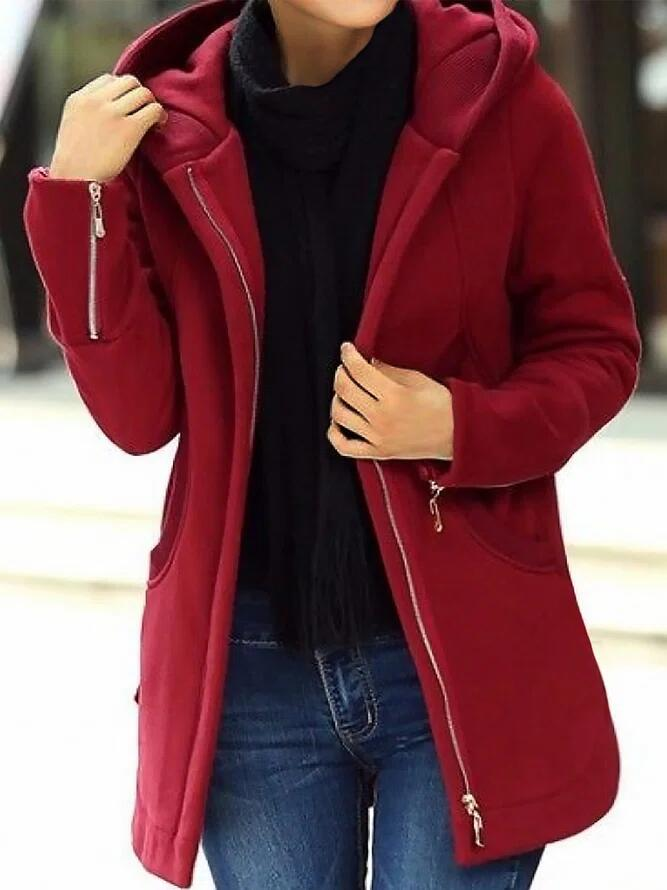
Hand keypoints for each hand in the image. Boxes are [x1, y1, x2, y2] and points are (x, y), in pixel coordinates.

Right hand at [48, 73, 167, 181]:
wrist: (75, 181)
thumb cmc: (75, 166)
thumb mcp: (73, 128)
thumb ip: (89, 114)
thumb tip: (112, 112)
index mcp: (79, 99)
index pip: (108, 80)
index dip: (123, 91)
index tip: (129, 106)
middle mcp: (95, 101)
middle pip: (128, 81)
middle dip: (140, 95)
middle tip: (144, 111)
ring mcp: (112, 113)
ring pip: (143, 93)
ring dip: (152, 104)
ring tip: (154, 121)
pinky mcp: (129, 128)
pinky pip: (153, 109)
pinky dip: (160, 115)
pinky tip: (159, 126)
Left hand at [327, 342, 453, 460]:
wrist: (456, 435)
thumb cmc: (441, 406)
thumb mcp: (417, 379)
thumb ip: (388, 370)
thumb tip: (367, 362)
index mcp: (394, 395)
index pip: (358, 371)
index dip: (348, 356)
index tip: (346, 349)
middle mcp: (382, 417)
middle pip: (344, 390)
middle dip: (340, 373)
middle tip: (345, 368)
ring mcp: (377, 437)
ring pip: (339, 415)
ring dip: (336, 399)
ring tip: (345, 392)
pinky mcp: (378, 452)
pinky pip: (344, 446)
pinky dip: (334, 434)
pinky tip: (338, 422)